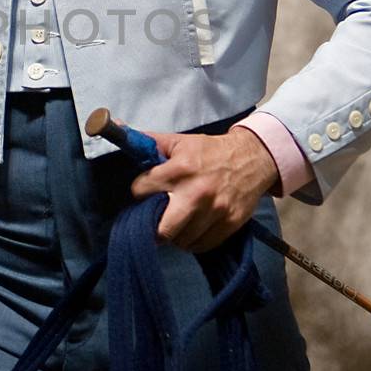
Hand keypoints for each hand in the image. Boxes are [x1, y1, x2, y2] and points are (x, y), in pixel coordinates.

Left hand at [129, 125, 277, 252]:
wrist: (253, 158)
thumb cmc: (210, 151)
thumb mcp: (179, 141)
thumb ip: (149, 141)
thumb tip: (117, 125)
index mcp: (181, 169)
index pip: (142, 191)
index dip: (139, 191)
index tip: (145, 191)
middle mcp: (197, 193)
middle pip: (162, 229)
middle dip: (153, 226)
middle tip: (155, 219)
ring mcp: (216, 211)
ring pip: (181, 240)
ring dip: (174, 235)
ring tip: (176, 222)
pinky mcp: (229, 224)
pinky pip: (201, 246)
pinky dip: (193, 241)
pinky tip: (192, 229)